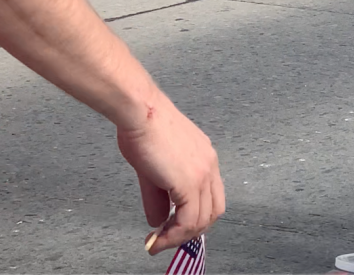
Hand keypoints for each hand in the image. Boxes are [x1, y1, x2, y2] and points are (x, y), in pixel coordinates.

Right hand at [115, 93, 224, 253]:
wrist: (140, 111)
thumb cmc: (144, 128)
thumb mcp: (152, 169)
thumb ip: (158, 196)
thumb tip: (158, 220)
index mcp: (204, 159)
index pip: (211, 197)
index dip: (195, 218)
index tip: (174, 229)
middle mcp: (209, 166)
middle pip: (212, 211)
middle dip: (191, 232)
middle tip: (167, 240)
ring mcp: (203, 173)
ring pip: (201, 220)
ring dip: (179, 237)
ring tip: (158, 243)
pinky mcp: (189, 181)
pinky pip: (188, 220)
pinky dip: (174, 235)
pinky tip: (158, 238)